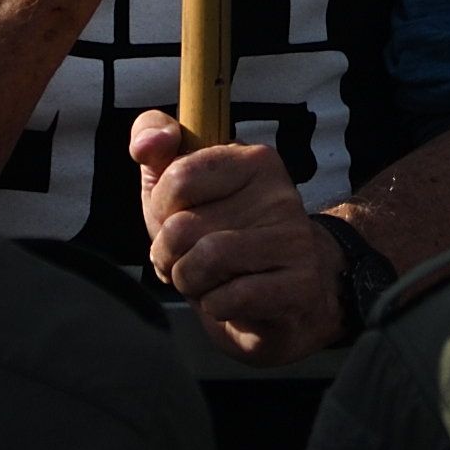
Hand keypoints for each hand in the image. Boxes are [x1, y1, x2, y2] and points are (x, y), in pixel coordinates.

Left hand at [125, 112, 345, 355]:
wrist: (287, 294)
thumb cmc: (224, 235)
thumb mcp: (179, 187)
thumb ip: (153, 143)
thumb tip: (149, 142)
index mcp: (252, 159)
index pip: (177, 177)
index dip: (161, 211)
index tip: (176, 220)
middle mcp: (278, 193)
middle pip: (183, 226)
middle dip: (169, 256)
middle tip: (186, 261)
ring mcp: (293, 238)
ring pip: (205, 261)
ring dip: (190, 283)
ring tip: (206, 281)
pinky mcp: (300, 284)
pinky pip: (230, 298)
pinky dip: (215, 306)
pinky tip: (230, 301)